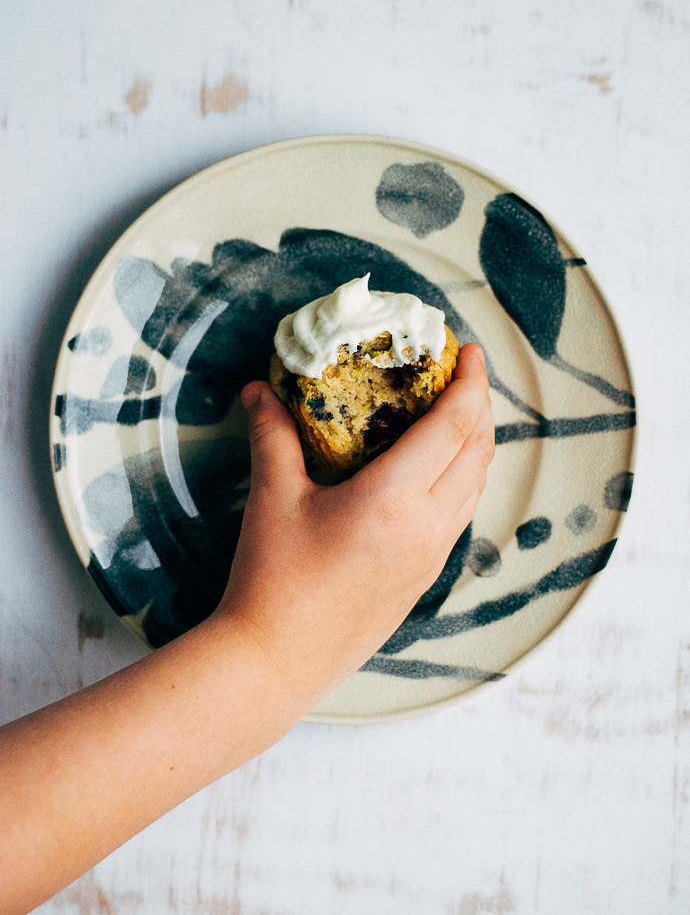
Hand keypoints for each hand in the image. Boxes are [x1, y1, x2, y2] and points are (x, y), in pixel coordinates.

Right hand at [216, 343, 494, 705]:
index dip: (469, 382)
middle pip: (479, 451)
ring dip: (476, 442)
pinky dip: (462, 477)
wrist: (276, 663)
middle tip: (462, 374)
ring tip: (456, 413)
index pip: (454, 425)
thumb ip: (272, 434)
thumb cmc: (273, 579)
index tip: (468, 350)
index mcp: (395, 499)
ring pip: (475, 485)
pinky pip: (460, 514)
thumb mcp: (273, 497)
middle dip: (480, 404)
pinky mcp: (423, 578)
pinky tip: (435, 471)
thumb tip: (260, 390)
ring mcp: (431, 557)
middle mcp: (427, 527)